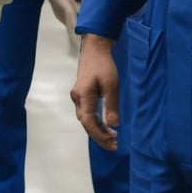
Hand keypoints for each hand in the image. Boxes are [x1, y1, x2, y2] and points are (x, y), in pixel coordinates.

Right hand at [70, 34, 118, 150]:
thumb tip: (114, 125)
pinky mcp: (81, 93)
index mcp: (83, 96)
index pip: (89, 122)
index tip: (113, 142)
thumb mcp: (111, 84)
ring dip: (98, 129)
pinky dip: (96, 121)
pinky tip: (105, 125)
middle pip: (86, 123)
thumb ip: (111, 105)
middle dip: (99, 136)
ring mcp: (78, 96)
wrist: (95, 47)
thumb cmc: (104, 64)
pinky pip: (87, 112)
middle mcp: (77, 98)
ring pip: (86, 119)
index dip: (99, 135)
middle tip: (114, 145)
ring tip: (112, 137)